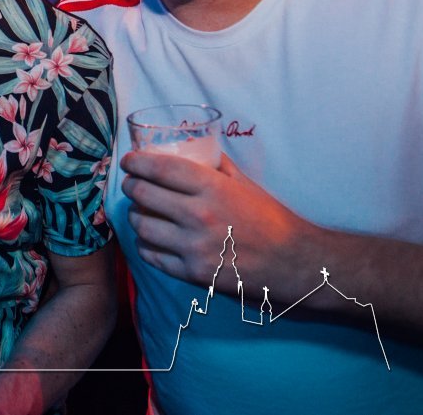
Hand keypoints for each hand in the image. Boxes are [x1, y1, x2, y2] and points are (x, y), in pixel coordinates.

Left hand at [120, 151, 320, 292]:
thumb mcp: (245, 184)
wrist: (293, 263)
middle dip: (130, 186)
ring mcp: (194, 247)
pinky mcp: (194, 273)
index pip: (160, 168)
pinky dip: (145, 245)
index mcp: (213, 187)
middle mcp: (199, 215)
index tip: (129, 161)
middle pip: (143, 195)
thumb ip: (217, 166)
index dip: (137, 162)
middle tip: (131, 184)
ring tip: (139, 212)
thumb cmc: (271, 219)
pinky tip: (149, 239)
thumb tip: (195, 148)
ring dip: (134, 216)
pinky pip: (152, 256)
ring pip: (142, 226)